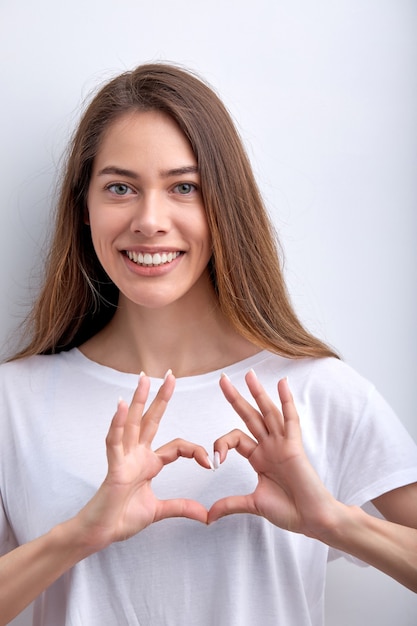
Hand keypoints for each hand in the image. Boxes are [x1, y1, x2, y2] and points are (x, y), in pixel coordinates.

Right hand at [77, 373, 209, 549]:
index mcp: (149, 463)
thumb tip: (205, 515)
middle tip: (171, 375)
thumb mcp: (159, 511)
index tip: (209, 463)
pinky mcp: (113, 467)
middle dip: (161, 397)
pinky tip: (120, 406)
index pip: (176, 447)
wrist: (101, 534)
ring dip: (138, 400)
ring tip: (144, 379)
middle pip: (151, 420)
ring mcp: (124, 458)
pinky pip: (114, 441)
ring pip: (132, 423)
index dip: (194, 451)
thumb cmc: (122, 518)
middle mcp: (136, 454)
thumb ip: (181, 508)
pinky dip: (117, 423)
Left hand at [208, 371, 336, 536]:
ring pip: (267, 412)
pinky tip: (282, 383)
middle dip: (235, 397)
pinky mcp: (295, 446)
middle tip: (222, 378)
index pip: (235, 438)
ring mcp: (282, 444)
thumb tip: (208, 516)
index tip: (214, 462)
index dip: (221, 444)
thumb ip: (230, 505)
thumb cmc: (290, 511)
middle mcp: (269, 446)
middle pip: (249, 416)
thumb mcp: (253, 505)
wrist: (312, 520)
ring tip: (248, 374)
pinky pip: (290, 419)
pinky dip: (286, 401)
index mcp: (258, 457)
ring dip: (257, 393)